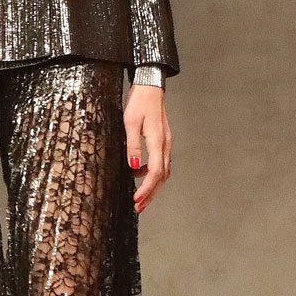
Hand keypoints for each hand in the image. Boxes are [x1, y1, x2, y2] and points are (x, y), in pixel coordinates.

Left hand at [125, 83, 171, 213]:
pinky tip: (139, 174)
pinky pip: (161, 162)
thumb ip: (132, 145)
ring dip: (152, 186)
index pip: (155, 172)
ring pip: (163, 171)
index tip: (136, 200)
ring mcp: (166, 142)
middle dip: (151, 194)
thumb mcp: (129, 122)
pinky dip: (152, 173)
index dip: (146, 189)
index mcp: (158, 141)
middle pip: (162, 176)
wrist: (150, 87)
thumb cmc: (139, 103)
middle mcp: (165, 144)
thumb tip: (133, 167)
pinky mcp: (163, 140)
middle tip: (139, 208)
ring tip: (139, 197)